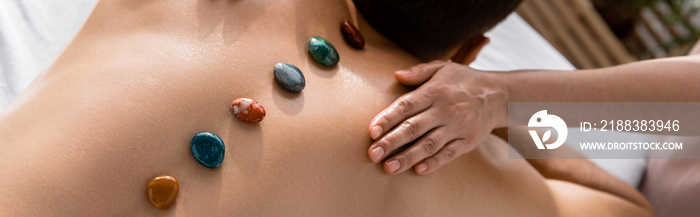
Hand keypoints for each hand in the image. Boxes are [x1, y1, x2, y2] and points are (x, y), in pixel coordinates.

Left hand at [368, 60, 508, 174]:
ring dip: (408, 157)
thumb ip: (418, 72)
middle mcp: (444, 110)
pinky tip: (418, 170)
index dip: (388, 118)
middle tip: (373, 154)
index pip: (406, 106)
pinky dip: (434, 163)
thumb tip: (396, 74)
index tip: (372, 131)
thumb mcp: (442, 68)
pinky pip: (448, 154)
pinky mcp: (467, 141)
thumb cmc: (464, 81)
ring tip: (389, 167)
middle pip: (413, 128)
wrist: (499, 95)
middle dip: (391, 142)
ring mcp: (456, 127)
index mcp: (434, 92)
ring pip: (428, 145)